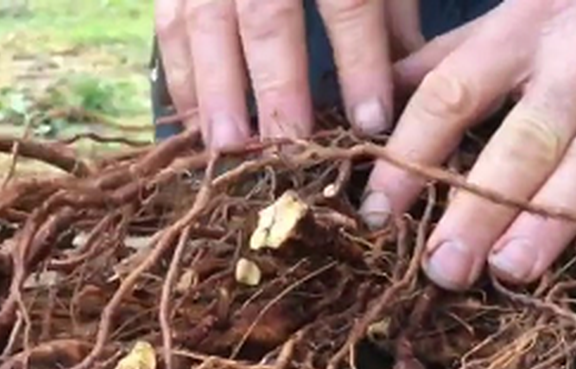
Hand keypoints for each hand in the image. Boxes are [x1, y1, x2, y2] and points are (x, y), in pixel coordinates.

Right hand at [154, 0, 424, 147]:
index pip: (347, 0)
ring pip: (206, 21)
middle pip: (267, 15)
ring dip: (215, 89)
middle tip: (286, 146)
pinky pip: (169, 23)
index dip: (360, 60)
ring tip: (227, 147)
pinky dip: (180, 75)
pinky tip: (191, 124)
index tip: (370, 119)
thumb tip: (405, 79)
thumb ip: (392, 6)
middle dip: (277, 85)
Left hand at [359, 0, 575, 288]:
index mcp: (522, 30)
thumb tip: (373, 103)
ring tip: (511, 270)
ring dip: (549, 223)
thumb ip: (450, 60)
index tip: (379, 210)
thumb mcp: (518, 16)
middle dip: (481, 209)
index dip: (412, 154)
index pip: (454, 93)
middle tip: (444, 267)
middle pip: (523, 141)